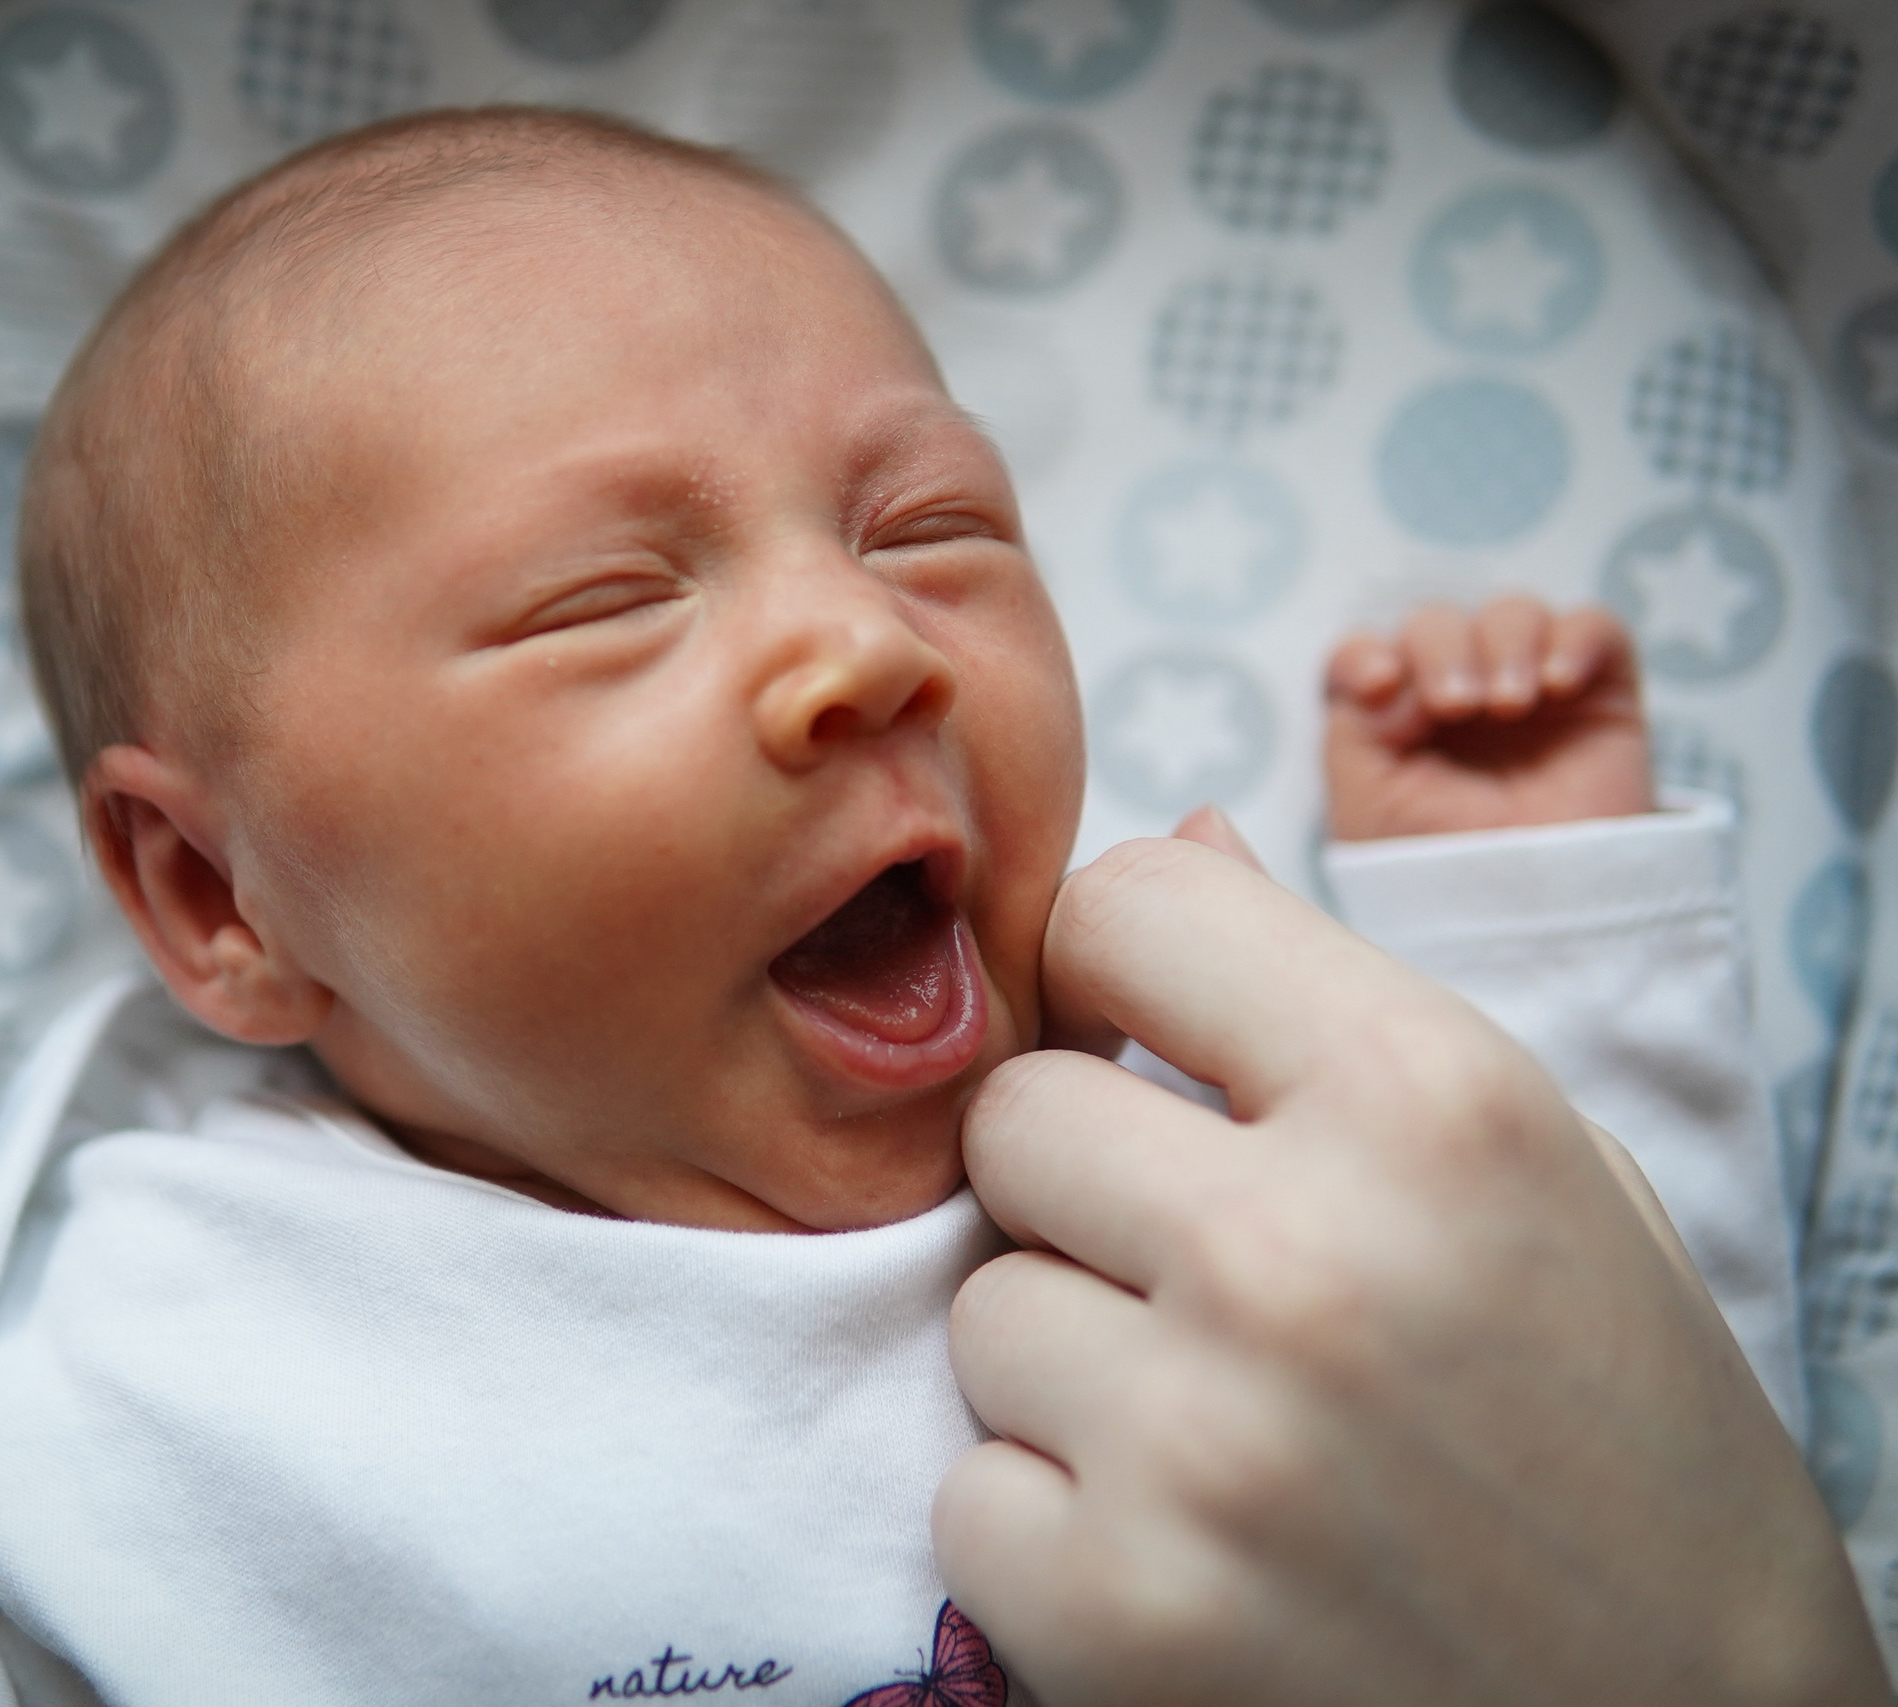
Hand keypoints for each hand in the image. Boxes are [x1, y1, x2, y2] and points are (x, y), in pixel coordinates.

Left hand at [936, 838, 1884, 1705]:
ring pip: (982, 1309)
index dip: (1123, 977)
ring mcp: (1196, 1444)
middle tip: (1203, 1282)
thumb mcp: (1549, 1171)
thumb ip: (1337, 1002)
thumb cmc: (1627, 1443)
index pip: (1125, 908)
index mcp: (1429, 1102)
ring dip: (1073, 1370)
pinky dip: (1052, 1530)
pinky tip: (1193, 1556)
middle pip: (1013, 1115)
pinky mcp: (1115, 1613)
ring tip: (1227, 1438)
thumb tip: (1182, 834)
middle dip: (1084, 1189)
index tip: (1154, 1050)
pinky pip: (968, 1495)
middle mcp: (1298, 1255)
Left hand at [1324, 596, 1652, 839]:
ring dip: (1503, 643)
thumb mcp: (1368, 801)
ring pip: (1511, 614)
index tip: (1376, 684)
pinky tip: (1556, 685)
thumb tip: (1389, 670)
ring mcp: (1528, 688)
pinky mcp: (1598, 693)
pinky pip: (1592, 627)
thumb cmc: (1441, 865)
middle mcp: (1456, 694)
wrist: (1534, 914)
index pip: (1365, 654)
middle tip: (1455, 705)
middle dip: (1439, 651)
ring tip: (1509, 703)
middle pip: (1436, 625)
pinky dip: (1573, 640)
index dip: (1364, 654)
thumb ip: (1355, 727)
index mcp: (1391, 718)